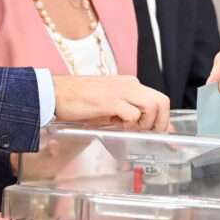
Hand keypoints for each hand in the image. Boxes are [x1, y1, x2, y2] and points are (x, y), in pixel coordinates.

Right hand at [52, 75, 170, 130]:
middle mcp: (129, 84)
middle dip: (161, 122)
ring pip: (152, 106)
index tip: (160, 133)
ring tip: (131, 129)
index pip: (158, 99)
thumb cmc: (79, 101)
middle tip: (149, 134)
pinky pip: (133, 114)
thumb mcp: (109, 107)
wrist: (55, 93)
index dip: (163, 119)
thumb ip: (128, 115)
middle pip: (162, 101)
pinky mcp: (111, 100)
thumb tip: (144, 128)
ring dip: (146, 123)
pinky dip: (130, 124)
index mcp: (129, 84)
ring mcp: (121, 91)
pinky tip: (117, 126)